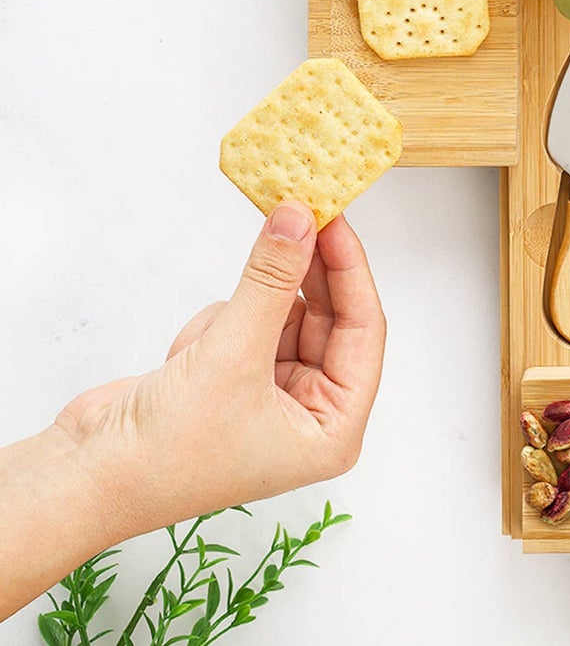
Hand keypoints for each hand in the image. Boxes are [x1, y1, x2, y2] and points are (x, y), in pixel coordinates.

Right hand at [53, 201, 384, 535]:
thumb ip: (272, 279)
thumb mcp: (231, 354)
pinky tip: (185, 361)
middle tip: (297, 215)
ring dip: (247, 312)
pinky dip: (217, 328)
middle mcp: (311, 415)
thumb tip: (300, 220)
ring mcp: (271, 396)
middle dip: (304, 275)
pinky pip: (248, 323)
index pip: (364, 331)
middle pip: (329, 317)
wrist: (80, 478)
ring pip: (284, 315)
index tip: (335, 219)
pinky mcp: (234, 379)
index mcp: (334, 430)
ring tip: (211, 339)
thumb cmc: (162, 453)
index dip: (351, 270)